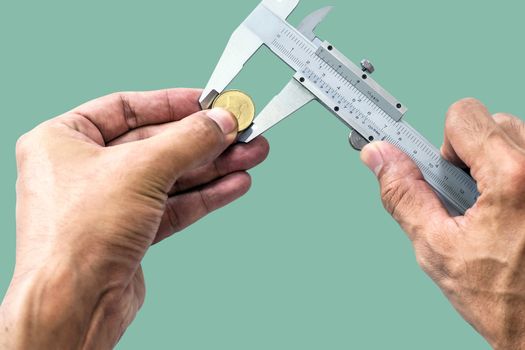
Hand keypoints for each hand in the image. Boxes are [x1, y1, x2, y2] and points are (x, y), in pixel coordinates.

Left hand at [0, 88, 268, 348]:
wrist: (74, 305)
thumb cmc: (77, 236)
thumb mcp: (141, 169)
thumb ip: (188, 141)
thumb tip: (221, 121)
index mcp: (64, 140)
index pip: (126, 107)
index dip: (172, 102)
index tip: (208, 101)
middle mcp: (83, 170)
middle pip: (157, 144)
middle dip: (204, 140)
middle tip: (241, 131)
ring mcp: (108, 203)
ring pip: (171, 177)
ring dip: (213, 167)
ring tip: (250, 155)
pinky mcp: (129, 233)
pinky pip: (173, 204)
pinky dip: (205, 195)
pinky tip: (234, 184)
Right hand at [361, 98, 524, 348]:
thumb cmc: (504, 299)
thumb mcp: (437, 248)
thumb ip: (404, 194)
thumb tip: (379, 157)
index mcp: (513, 177)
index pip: (465, 115)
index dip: (443, 145)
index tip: (437, 165)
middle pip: (493, 123)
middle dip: (470, 155)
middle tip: (468, 199)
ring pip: (516, 138)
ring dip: (495, 164)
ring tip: (491, 208)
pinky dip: (515, 174)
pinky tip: (511, 211)